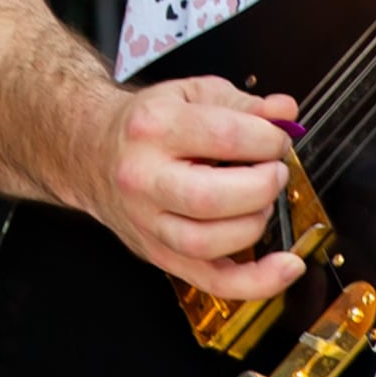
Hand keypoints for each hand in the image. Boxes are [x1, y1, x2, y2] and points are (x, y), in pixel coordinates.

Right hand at [80, 76, 306, 302]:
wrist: (90, 151)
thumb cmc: (144, 125)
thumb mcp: (191, 94)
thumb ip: (243, 103)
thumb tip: (285, 113)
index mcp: (153, 128)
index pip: (226, 136)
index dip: (269, 139)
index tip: (278, 139)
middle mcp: (144, 178)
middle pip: (213, 197)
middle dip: (263, 184)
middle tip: (273, 170)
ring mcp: (148, 222)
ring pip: (210, 243)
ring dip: (255, 222)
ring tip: (261, 201)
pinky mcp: (159, 253)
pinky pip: (212, 282)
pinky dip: (256, 281)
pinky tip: (285, 267)